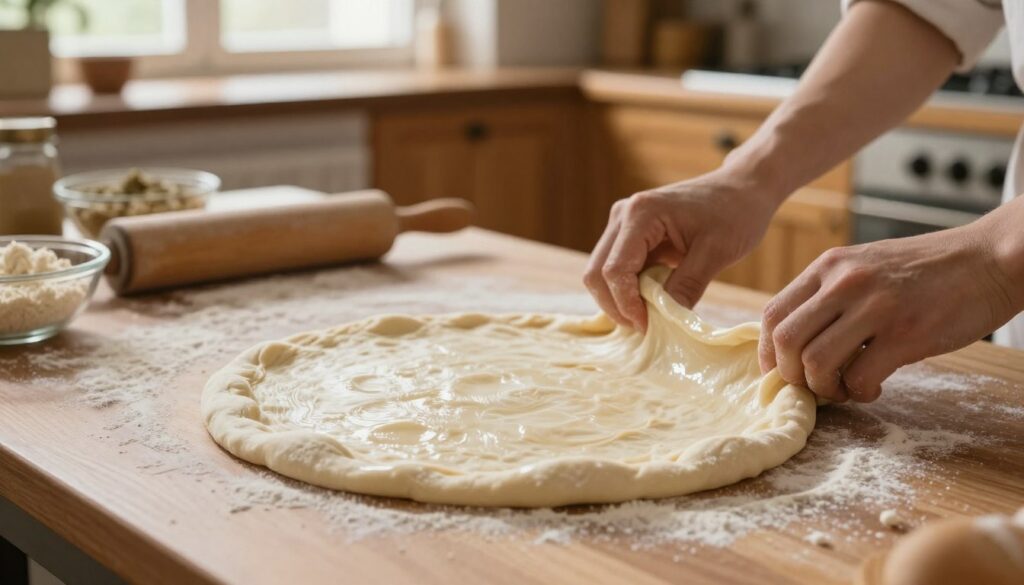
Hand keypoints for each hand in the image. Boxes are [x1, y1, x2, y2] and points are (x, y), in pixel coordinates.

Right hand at [584, 172, 778, 330]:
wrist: (742, 189)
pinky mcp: (630, 235)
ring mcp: (623, 224)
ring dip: (620, 299)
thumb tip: (666, 320)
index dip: (626, 304)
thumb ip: (688, 285)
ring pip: (601, 274)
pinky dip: (628, 291)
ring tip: (650, 316)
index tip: (648, 326)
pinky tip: (652, 302)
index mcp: (641, 214)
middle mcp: (622, 215)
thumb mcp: (717, 252)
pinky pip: (617, 270)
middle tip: (646, 326)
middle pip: (597, 273)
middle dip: (616, 306)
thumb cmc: (735, 213)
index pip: (615, 269)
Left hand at [758, 224, 1019, 402]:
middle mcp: (844, 283)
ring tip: (844, 388)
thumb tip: (797, 342)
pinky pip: (859, 378)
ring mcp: (874, 307)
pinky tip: (873, 387)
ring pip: (815, 362)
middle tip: (813, 385)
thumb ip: (830, 295)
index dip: (768, 353)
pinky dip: (859, 394)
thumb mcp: (865, 267)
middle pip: (785, 340)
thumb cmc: (927, 271)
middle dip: (791, 375)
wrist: (989, 259)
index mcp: (829, 266)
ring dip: (824, 388)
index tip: (782, 372)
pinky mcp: (905, 333)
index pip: (771, 314)